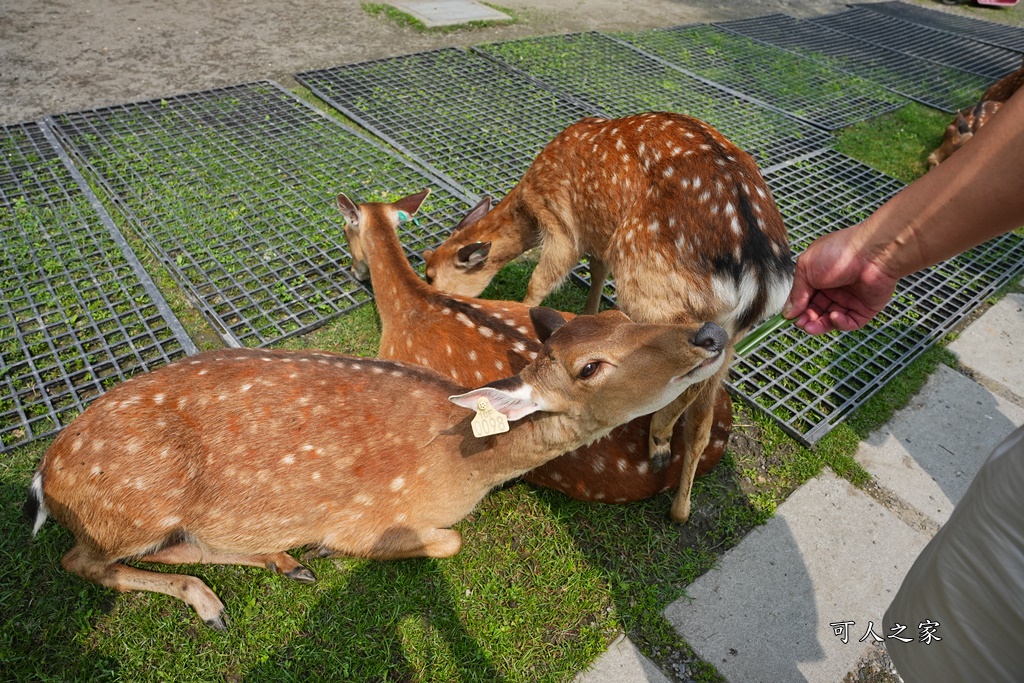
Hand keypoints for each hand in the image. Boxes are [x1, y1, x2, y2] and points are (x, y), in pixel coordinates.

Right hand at [782, 227, 899, 334]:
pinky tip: (834, 316)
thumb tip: (788, 311)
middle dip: (806, 319)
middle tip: (800, 324)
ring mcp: (850, 299)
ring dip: (820, 325)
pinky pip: (850, 322)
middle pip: (816, 311)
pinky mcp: (865, 309)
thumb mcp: (806, 268)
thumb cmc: (840, 252)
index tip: (788, 318)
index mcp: (819, 277)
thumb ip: (796, 292)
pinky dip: (840, 323)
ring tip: (811, 326)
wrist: (873, 252)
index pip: (804, 298)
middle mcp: (834, 288)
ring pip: (831, 320)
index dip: (797, 308)